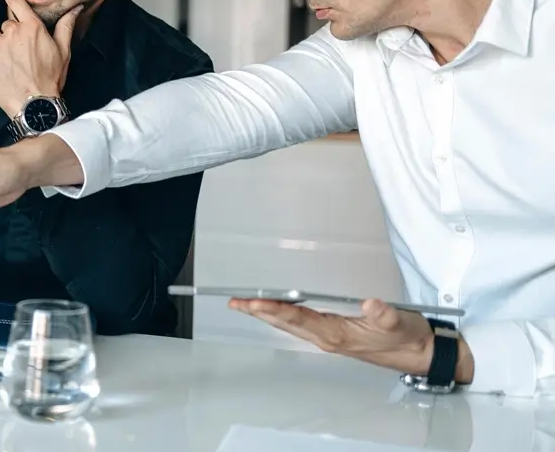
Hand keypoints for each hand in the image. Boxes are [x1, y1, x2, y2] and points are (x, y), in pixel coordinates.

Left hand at [0, 0, 81, 116]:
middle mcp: (13, 31)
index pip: (16, 1)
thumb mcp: (63, 51)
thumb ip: (65, 26)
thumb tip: (76, 8)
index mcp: (32, 27)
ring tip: (9, 64)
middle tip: (20, 57)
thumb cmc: (50, 78)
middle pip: (6, 25)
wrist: (34, 104)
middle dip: (11, 36)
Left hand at [228, 297, 446, 375]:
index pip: (298, 319)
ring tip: (246, 306)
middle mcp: (328, 337)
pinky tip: (275, 310)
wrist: (420, 354)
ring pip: (290, 326)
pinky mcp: (334, 335)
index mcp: (337, 334)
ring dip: (267, 315)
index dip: (275, 309)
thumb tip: (370, 303)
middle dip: (259, 313)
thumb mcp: (399, 322)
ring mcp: (329, 338)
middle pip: (286, 323)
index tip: (254, 302)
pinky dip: (283, 316)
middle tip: (236, 303)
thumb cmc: (408, 337)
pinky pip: (300, 325)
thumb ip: (384, 314)